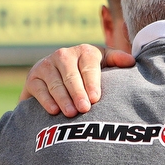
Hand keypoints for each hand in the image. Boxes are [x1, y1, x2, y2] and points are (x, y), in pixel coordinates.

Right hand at [19, 44, 135, 116]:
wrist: (56, 76)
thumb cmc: (88, 73)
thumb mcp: (103, 63)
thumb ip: (116, 60)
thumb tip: (131, 62)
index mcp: (84, 51)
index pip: (89, 66)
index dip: (92, 82)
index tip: (96, 98)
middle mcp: (63, 55)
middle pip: (71, 75)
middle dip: (78, 93)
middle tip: (84, 109)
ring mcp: (46, 65)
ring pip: (55, 83)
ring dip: (63, 99)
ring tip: (70, 113)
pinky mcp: (32, 78)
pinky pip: (39, 89)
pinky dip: (46, 100)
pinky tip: (54, 111)